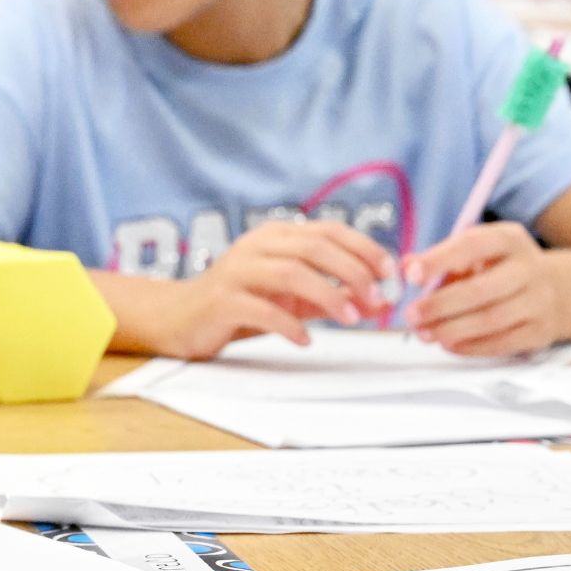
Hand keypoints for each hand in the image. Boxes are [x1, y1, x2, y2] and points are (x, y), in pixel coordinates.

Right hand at [155, 220, 398, 358]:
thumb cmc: (241, 304)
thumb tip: (380, 305)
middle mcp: (255, 246)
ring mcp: (236, 271)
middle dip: (352, 271)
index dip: (363, 248)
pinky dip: (290, 324)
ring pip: (291, 272)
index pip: (327, 230)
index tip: (390, 272)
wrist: (180, 318)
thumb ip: (333, 298)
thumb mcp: (293, 299)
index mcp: (274, 236)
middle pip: (314, 247)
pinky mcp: (221, 300)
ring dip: (328, 295)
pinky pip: (262, 309)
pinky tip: (306, 339)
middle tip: (377, 299)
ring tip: (351, 318)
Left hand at [403, 222, 562, 356]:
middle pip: (480, 290)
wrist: (556, 290)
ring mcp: (540, 300)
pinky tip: (449, 344)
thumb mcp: (476, 253)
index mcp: (509, 239)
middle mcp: (529, 267)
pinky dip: (471, 346)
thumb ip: (440, 259)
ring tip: (425, 333)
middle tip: (412, 315)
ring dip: (452, 329)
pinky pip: (503, 342)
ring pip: (491, 319)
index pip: (472, 244)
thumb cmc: (500, 269)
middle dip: (440, 305)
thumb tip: (406, 267)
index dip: (439, 260)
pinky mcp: (542, 330)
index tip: (411, 276)